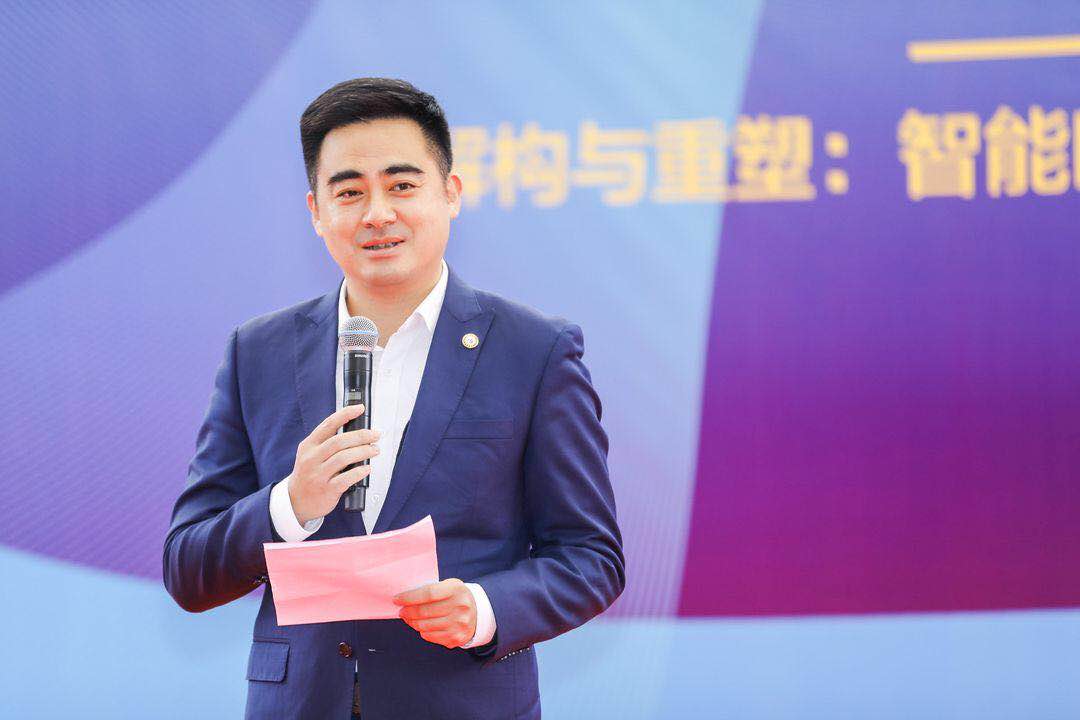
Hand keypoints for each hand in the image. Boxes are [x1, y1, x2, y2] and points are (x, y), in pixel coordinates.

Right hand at [286, 404, 379, 524]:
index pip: (328, 425)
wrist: (296, 501)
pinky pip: (346, 478)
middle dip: (361, 436)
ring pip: (344, 458)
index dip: (345, 414)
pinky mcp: (326, 490)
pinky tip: (367, 469)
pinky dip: (359, 472)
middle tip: (375, 435)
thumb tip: (355, 432)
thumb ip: (327, 443)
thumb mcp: (310, 454)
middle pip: (339, 441)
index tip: (359, 409)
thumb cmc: (308, 474)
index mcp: (309, 446)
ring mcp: (318, 475)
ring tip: (374, 450)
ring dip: (363, 452)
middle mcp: (312, 459)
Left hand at [394, 579, 476, 648]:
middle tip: (401, 611)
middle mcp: (460, 607)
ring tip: (409, 618)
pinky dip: (422, 631)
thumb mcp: (449, 586)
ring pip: (425, 626)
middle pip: (425, 612)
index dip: (410, 597)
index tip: (397, 599)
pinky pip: (430, 636)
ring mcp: (458, 624)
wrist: (478, 613)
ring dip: (412, 622)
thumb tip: (405, 598)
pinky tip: (422, 625)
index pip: (428, 594)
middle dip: (408, 612)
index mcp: (456, 590)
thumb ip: (431, 590)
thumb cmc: (457, 597)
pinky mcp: (456, 638)